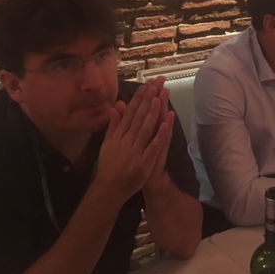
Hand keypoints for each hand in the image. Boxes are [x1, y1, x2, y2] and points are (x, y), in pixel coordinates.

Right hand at [94, 82, 171, 200]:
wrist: (109, 190)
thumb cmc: (110, 165)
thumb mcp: (108, 143)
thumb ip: (113, 125)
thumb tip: (115, 106)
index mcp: (118, 135)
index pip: (131, 112)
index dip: (139, 98)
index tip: (147, 84)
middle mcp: (126, 140)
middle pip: (139, 116)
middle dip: (149, 99)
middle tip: (157, 83)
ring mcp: (135, 151)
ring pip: (146, 128)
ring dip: (154, 112)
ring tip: (160, 97)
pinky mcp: (143, 163)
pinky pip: (153, 147)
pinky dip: (159, 135)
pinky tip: (166, 123)